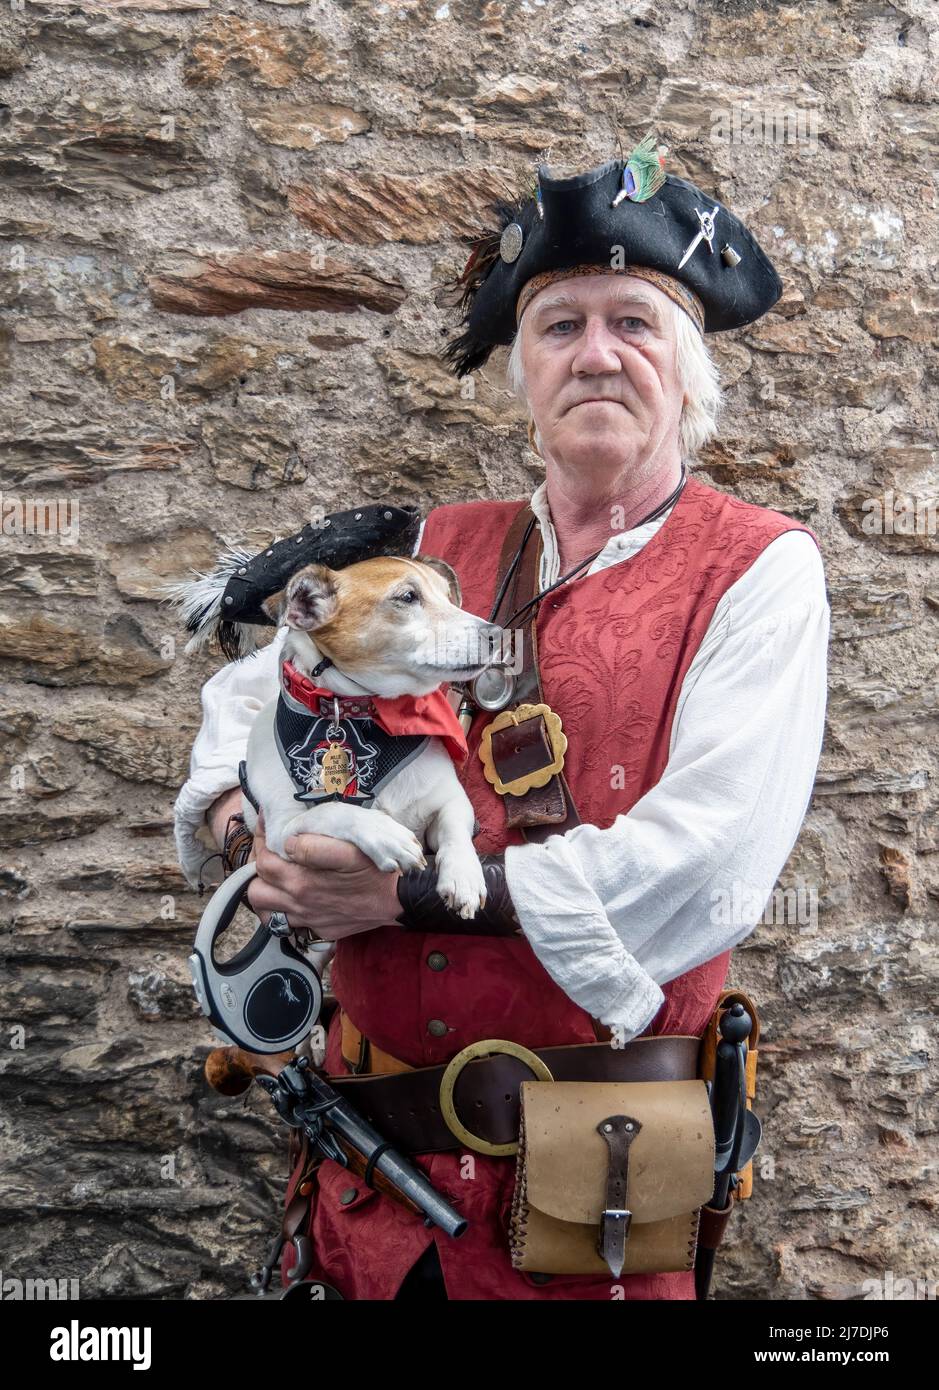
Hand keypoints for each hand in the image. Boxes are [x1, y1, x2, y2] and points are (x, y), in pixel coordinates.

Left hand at [244, 811, 402, 940]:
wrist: (398, 900)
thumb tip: (288, 843)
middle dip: (258, 871)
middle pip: (256, 892)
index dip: (261, 841)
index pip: (264, 863)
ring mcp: (309, 921)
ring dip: (268, 894)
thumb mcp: (348, 850)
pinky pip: (289, 924)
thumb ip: (313, 847)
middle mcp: (300, 905)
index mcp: (303, 882)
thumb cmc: (374, 870)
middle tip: (271, 854)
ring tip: (278, 878)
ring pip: (268, 912)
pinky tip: (297, 896)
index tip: (266, 826)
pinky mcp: (320, 930)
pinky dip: (285, 910)